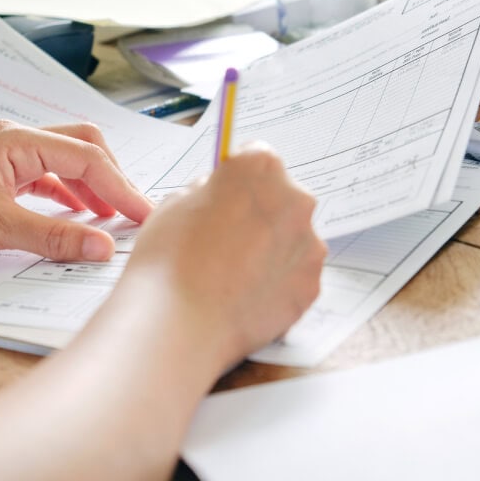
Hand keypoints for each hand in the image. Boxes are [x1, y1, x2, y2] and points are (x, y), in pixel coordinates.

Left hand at [0, 120, 153, 264]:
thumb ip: (54, 235)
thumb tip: (103, 247)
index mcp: (17, 139)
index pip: (87, 157)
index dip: (121, 187)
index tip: (144, 215)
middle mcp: (14, 141)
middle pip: (81, 148)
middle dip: (111, 178)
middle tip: (133, 213)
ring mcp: (3, 159)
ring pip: (63, 165)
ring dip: (90, 189)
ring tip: (111, 218)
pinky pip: (43, 182)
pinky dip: (66, 198)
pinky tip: (76, 218)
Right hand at [117, 141, 326, 368]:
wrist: (177, 324)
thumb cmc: (168, 261)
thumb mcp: (174, 205)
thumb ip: (207, 193)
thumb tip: (218, 198)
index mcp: (259, 168)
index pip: (257, 156)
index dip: (238, 177)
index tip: (228, 190)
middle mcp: (295, 200)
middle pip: (281, 197)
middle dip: (258, 212)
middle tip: (225, 238)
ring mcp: (309, 246)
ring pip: (291, 238)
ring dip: (269, 249)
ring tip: (230, 274)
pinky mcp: (311, 286)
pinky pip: (295, 275)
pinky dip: (275, 283)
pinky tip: (243, 295)